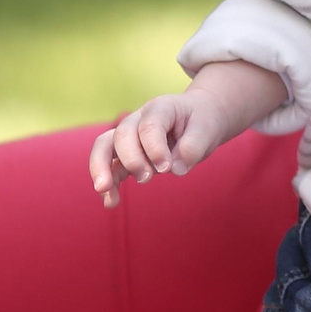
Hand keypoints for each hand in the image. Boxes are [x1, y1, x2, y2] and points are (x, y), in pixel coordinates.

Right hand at [87, 60, 283, 205]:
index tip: (167, 167)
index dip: (155, 148)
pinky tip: (110, 202)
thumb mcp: (207, 130)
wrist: (198, 120)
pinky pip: (110, 167)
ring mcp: (130, 137)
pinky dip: (108, 184)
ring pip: (105, 147)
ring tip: (106, 192)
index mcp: (160, 108)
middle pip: (121, 134)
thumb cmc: (202, 123)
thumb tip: (174, 169)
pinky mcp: (127, 155)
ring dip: (103, 169)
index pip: (149, 125)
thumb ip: (193, 147)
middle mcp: (139, 120)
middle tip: (147, 178)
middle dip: (130, 158)